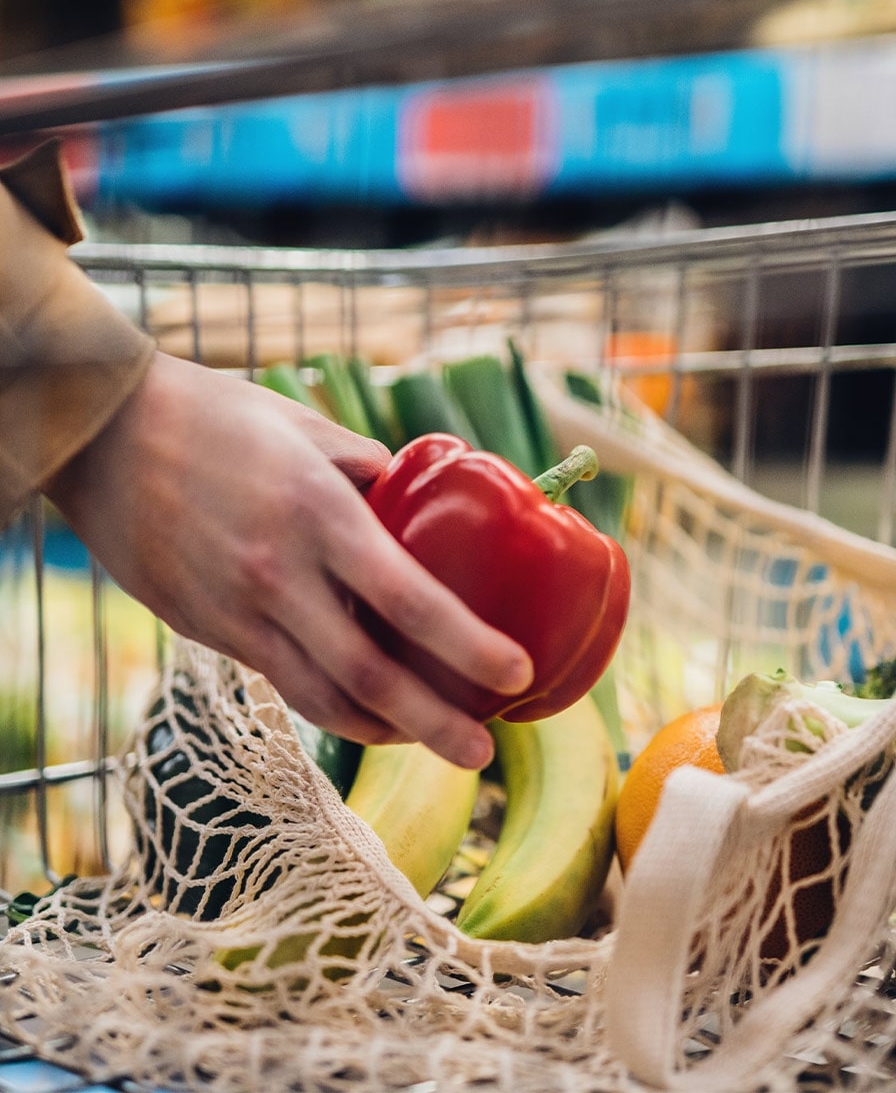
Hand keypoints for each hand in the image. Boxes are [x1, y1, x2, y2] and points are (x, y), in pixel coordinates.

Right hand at [44, 352, 531, 768]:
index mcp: (317, 512)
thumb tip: (415, 499)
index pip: (408, 599)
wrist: (105, 435)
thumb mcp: (305, 425)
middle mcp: (279, 574)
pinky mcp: (206, 629)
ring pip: (321, 698)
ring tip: (429, 740)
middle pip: (370, 676)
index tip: (515, 672)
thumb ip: (367, 468)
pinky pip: (280, 681)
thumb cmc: (215, 416)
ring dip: (383, 730)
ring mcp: (237, 610)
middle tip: (482, 754)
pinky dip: (330, 705)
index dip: (467, 645)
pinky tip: (363, 710)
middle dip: (435, 724)